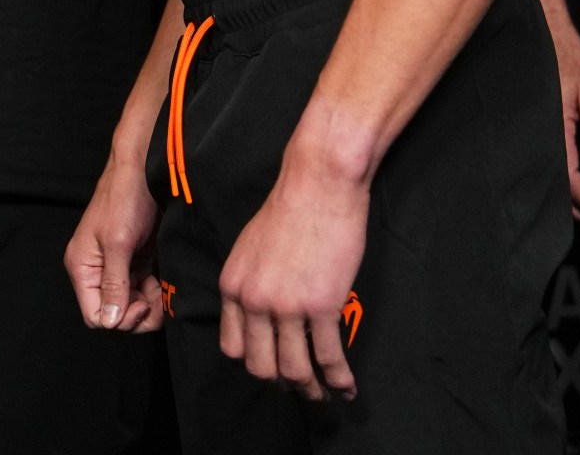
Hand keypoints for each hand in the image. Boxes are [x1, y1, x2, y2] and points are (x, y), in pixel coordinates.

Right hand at [65, 152, 167, 331]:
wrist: (144, 170)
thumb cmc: (124, 198)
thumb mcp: (118, 242)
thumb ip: (113, 283)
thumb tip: (110, 321)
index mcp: (83, 267)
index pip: (95, 315)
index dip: (118, 318)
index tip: (139, 304)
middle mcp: (97, 271)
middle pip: (114, 314)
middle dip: (137, 314)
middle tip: (155, 300)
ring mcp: (117, 268)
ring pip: (131, 306)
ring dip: (150, 306)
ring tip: (163, 291)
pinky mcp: (135, 263)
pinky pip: (143, 292)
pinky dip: (156, 294)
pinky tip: (165, 285)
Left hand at [217, 156, 368, 401]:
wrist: (318, 184)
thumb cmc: (290, 210)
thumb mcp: (251, 248)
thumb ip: (250, 282)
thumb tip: (260, 313)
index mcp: (232, 285)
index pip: (232, 346)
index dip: (254, 363)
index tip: (273, 368)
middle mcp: (253, 301)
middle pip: (260, 366)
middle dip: (282, 385)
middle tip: (301, 388)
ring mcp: (286, 306)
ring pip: (294, 370)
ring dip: (311, 390)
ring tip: (326, 395)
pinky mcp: (321, 305)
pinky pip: (327, 357)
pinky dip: (338, 378)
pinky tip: (347, 386)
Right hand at [550, 18, 579, 229]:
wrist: (538, 28)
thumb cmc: (565, 54)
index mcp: (556, 128)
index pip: (570, 179)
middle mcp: (541, 134)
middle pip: (557, 186)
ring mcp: (535, 131)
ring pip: (549, 177)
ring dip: (570, 199)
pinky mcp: (536, 125)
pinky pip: (547, 161)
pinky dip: (561, 181)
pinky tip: (572, 186)